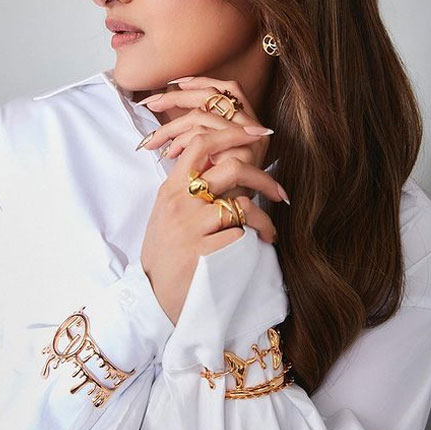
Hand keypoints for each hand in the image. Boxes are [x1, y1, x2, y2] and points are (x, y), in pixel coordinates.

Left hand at [137, 75, 285, 201]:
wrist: (220, 239)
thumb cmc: (209, 204)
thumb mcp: (202, 166)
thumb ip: (195, 143)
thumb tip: (167, 126)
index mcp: (245, 128)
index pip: (229, 89)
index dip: (201, 82)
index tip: (174, 84)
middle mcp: (252, 131)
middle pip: (214, 96)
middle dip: (176, 98)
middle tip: (149, 104)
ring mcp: (250, 144)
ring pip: (202, 117)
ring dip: (173, 127)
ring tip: (155, 143)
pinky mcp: (244, 159)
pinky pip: (205, 138)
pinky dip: (182, 141)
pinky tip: (170, 153)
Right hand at [140, 124, 288, 325]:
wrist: (151, 295)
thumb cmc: (165, 253)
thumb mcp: (168, 213)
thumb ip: (190, 189)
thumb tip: (225, 166)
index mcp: (170, 189)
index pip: (200, 144)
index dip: (233, 134)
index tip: (257, 135)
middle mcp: (179, 203)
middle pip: (231, 168)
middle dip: (263, 178)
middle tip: (279, 193)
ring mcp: (190, 227)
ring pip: (241, 205)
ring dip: (263, 220)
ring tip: (267, 233)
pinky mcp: (201, 252)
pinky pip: (239, 236)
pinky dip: (250, 242)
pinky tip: (251, 251)